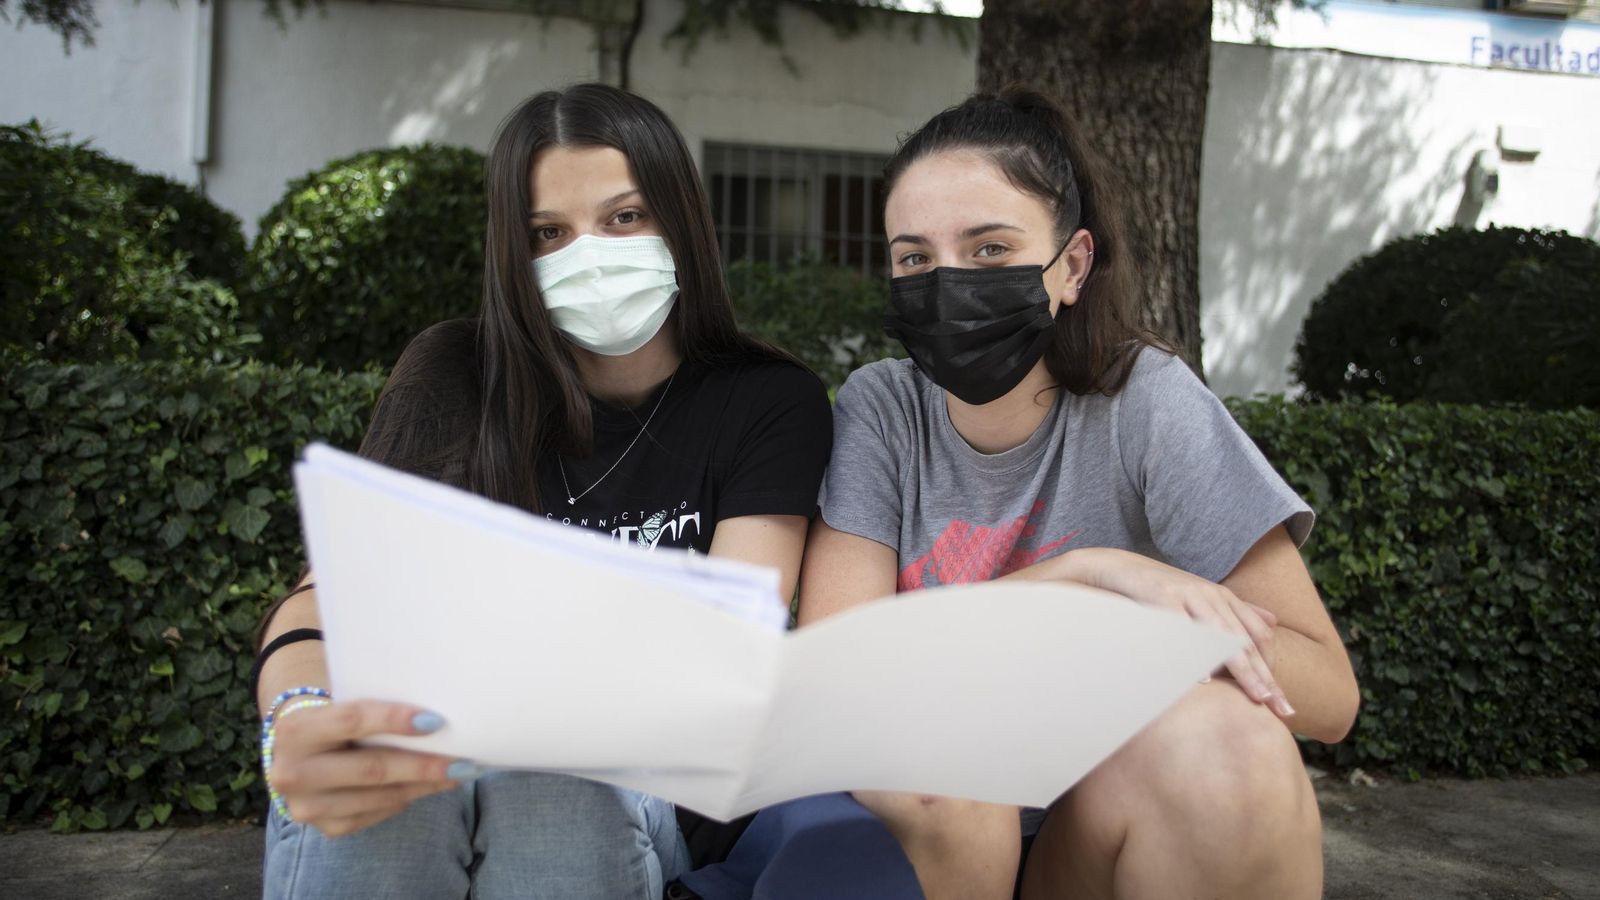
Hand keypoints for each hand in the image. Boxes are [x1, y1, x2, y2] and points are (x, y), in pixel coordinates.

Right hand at [266, 699, 472, 836]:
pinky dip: (407, 799)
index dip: (393, 719)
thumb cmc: (335, 720)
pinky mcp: (326, 828)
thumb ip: (375, 708)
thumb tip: (436, 718)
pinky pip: (377, 814)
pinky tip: (428, 787)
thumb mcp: (342, 705)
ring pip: (379, 796)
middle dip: (423, 764)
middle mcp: (292, 772)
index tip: (435, 720)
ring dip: (424, 785)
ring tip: (458, 774)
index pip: (350, 720)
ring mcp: (307, 806)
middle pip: (371, 768)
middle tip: (464, 761)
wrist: (300, 753)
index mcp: (296, 730)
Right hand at [1057, 548, 1293, 717]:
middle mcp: (1211, 596)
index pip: (1259, 637)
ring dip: (1241, 669)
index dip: (1272, 669)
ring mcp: (1187, 595)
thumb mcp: (1203, 597)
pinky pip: (1182, 628)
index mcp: (1224, 599)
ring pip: (1222, 636)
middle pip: (1245, 641)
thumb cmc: (1162, 590)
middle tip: (1278, 707)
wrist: (1120, 567)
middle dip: (1263, 676)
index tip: (1281, 702)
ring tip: (1255, 696)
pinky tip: (1204, 678)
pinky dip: (1194, 653)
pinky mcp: (1161, 596)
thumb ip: (1238, 609)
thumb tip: (1273, 622)